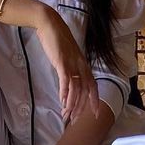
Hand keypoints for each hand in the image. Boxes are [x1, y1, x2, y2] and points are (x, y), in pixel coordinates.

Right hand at [34, 8, 98, 123]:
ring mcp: (72, 64)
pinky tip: (62, 101)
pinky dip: (65, 93)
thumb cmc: (57, 40)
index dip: (94, 100)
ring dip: (71, 104)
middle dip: (81, 107)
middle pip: (85, 91)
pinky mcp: (62, 62)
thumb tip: (68, 81)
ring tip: (66, 114)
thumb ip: (70, 67)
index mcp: (83, 64)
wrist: (50, 25)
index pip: (93, 86)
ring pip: (76, 89)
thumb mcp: (67, 55)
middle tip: (74, 120)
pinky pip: (66, 81)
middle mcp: (81, 65)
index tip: (95, 114)